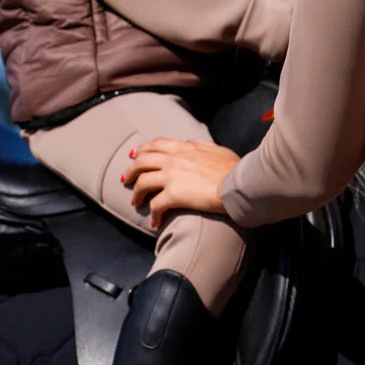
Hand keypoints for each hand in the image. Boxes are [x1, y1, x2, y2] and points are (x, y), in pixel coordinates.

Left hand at [122, 138, 240, 226]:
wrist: (238, 184)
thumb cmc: (234, 169)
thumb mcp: (218, 150)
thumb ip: (201, 145)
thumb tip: (189, 143)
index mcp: (184, 148)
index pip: (156, 144)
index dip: (141, 149)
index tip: (133, 155)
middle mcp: (174, 160)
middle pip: (141, 161)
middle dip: (131, 171)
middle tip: (126, 180)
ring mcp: (172, 177)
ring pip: (142, 182)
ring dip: (136, 193)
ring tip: (136, 202)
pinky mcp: (174, 195)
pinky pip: (155, 205)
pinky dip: (153, 214)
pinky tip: (155, 222)